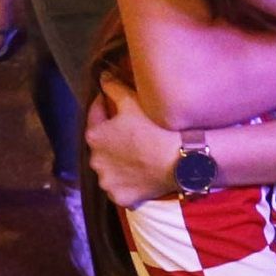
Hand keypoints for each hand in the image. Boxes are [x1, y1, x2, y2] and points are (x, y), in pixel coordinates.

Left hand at [81, 78, 182, 206]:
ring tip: (137, 155)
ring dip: (118, 162)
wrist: (181, 160)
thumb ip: (113, 88)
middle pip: (102, 145)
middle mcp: (95, 161)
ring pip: (109, 169)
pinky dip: (127, 182)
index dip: (106, 107)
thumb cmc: (155, 128)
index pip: (94, 115)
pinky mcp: (121, 198)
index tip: (117, 104)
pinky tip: (140, 175)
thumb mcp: (133, 101)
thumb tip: (102, 77)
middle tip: (132, 133)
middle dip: (112, 138)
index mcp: (94, 136)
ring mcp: (107, 182)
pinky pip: (121, 188)